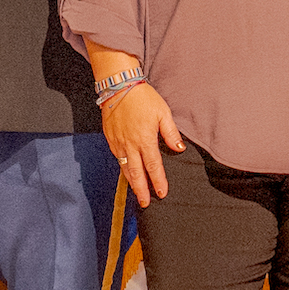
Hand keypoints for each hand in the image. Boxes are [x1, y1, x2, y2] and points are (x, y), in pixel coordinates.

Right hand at [103, 82, 184, 205]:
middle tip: (145, 203)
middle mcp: (130, 145)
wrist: (118, 86)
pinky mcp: (109, 138)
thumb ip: (171, 133)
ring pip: (124, 168)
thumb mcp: (163, 112)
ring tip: (136, 193)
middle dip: (141, 190)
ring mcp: (118, 142)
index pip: (153, 166)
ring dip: (131, 182)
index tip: (162, 193)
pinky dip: (121, 168)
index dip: (158, 181)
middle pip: (136, 173)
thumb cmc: (142, 97)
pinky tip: (126, 172)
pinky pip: (116, 157)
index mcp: (145, 140)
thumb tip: (179, 148)